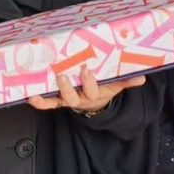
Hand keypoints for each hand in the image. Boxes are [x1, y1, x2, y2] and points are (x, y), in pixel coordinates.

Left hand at [27, 67, 145, 113]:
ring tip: (48, 81)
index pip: (92, 90)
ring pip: (61, 99)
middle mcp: (80, 98)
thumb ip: (127, 81)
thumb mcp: (116, 85)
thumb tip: (142, 78)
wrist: (96, 103)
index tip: (85, 70)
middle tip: (63, 75)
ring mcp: (68, 100)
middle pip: (73, 97)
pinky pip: (49, 103)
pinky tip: (31, 97)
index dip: (88, 82)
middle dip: (68, 87)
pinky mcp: (59, 100)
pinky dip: (40, 102)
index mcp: (94, 94)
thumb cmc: (104, 89)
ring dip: (55, 91)